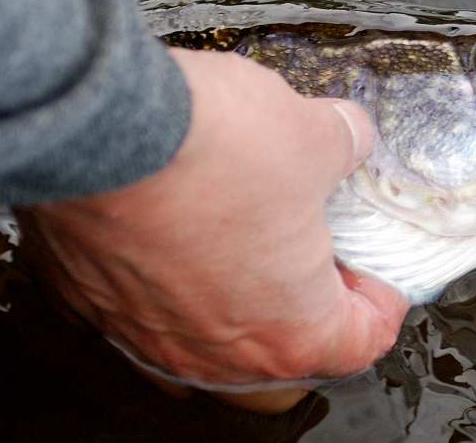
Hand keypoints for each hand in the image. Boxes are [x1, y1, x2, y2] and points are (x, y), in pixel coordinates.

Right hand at [19, 48, 407, 412]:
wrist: (102, 121)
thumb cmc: (214, 148)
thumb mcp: (315, 135)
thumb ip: (345, 145)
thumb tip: (348, 136)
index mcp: (289, 332)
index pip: (361, 342)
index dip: (382, 300)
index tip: (378, 271)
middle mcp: (215, 352)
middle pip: (285, 348)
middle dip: (309, 302)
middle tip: (320, 251)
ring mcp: (146, 331)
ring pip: (212, 332)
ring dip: (240, 289)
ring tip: (251, 233)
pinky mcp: (93, 297)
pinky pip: (148, 300)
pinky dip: (174, 272)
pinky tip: (184, 223)